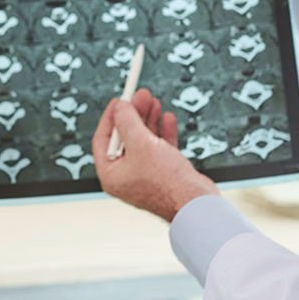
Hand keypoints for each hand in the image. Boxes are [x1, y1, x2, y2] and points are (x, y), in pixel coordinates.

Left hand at [91, 90, 217, 221]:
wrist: (195, 203)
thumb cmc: (165, 181)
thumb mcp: (141, 144)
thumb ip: (128, 122)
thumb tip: (120, 107)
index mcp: (111, 174)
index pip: (103, 139)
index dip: (111, 117)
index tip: (119, 100)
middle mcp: (126, 176)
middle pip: (125, 137)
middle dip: (134, 114)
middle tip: (141, 95)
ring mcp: (145, 175)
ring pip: (144, 140)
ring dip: (149, 120)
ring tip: (154, 102)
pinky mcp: (164, 173)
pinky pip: (160, 148)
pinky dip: (163, 133)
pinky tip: (167, 119)